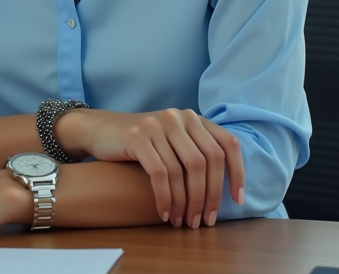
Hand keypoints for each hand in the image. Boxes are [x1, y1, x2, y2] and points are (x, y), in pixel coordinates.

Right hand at [58, 108, 243, 229]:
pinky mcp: (138, 137)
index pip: (228, 144)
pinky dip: (166, 198)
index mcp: (194, 118)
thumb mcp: (173, 139)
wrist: (101, 129)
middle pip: (207, 161)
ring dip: (186, 202)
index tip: (237, 200)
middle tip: (203, 220)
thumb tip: (223, 187)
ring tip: (183, 221)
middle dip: (209, 196)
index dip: (237, 173)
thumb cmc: (142, 142)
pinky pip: (160, 174)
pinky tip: (165, 213)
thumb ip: (196, 150)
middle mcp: (179, 117)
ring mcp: (158, 125)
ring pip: (183, 170)